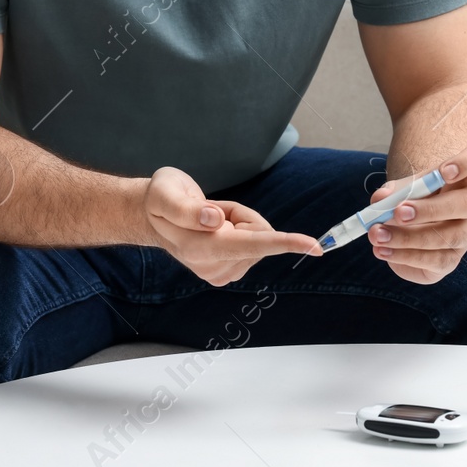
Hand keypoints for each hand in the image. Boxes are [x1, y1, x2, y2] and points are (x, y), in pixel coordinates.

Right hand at [142, 166, 322, 286]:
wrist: (152, 216)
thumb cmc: (161, 199)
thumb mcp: (166, 193)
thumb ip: (188, 208)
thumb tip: (216, 220)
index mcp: (199, 247)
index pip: (250, 245)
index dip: (284, 243)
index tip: (315, 246)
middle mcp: (212, 267)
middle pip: (259, 234)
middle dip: (242, 215)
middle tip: (210, 209)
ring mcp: (220, 273)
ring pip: (258, 239)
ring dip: (239, 222)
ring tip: (208, 219)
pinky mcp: (227, 273)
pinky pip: (254, 245)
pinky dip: (239, 230)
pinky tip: (214, 229)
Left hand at [366, 141, 466, 283]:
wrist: (412, 227)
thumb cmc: (412, 198)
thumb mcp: (401, 188)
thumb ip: (391, 191)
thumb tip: (380, 199)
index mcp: (463, 176)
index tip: (444, 171)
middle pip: (466, 204)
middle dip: (430, 209)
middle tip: (398, 212)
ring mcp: (465, 234)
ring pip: (448, 237)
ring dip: (408, 238)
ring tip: (377, 235)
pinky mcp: (451, 260)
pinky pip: (435, 261)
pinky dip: (404, 256)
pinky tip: (382, 251)